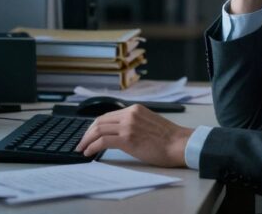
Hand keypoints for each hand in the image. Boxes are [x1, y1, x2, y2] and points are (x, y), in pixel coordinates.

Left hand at [75, 104, 192, 167]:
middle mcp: (129, 114)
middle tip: (82, 142)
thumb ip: (133, 123)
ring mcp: (128, 125)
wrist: (180, 144)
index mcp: (134, 109)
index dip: (95, 126)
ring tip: (82, 149)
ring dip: (87, 140)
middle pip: (100, 121)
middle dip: (87, 133)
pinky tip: (89, 153)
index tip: (89, 135)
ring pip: (98, 130)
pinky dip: (93, 147)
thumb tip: (118, 133)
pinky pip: (103, 141)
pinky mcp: (127, 138)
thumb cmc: (168, 138)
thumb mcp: (148, 122)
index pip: (107, 115)